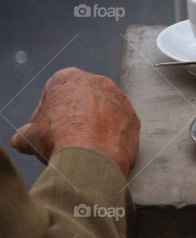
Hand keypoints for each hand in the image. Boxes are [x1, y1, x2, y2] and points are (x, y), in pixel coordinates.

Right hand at [11, 68, 139, 176]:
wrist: (92, 158)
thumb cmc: (60, 140)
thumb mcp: (30, 137)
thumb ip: (25, 134)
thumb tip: (20, 140)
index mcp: (69, 78)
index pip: (52, 92)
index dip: (45, 112)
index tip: (43, 127)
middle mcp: (98, 82)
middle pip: (80, 99)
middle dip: (70, 116)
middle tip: (61, 137)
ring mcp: (120, 99)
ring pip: (102, 111)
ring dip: (93, 124)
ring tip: (81, 145)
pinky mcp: (134, 117)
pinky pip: (119, 125)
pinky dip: (110, 135)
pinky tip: (99, 149)